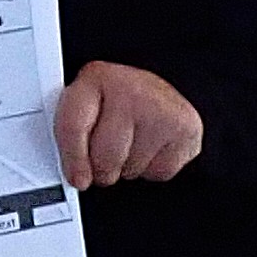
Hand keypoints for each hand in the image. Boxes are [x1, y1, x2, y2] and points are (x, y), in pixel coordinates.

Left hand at [52, 60, 202, 188]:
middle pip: (105, 158)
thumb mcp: (87, 103)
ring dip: (128, 166)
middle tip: (106, 155)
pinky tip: (151, 146)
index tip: (77, 178)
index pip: (74, 126)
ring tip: (131, 142)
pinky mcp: (187, 129)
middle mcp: (129, 89)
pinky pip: (159, 173)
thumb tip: (69, 171)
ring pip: (131, 169)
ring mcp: (161, 109)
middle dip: (102, 167)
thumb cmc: (119, 98)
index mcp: (95, 78)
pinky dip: (153, 168)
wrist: (162, 86)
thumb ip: (71, 131)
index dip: (73, 158)